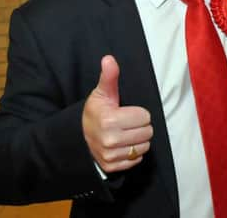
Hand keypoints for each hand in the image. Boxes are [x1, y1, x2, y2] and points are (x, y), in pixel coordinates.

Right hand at [82, 55, 152, 172]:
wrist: (79, 136)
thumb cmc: (96, 112)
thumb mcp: (102, 93)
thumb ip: (109, 77)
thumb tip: (109, 59)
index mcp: (110, 120)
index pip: (145, 117)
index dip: (138, 113)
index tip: (126, 112)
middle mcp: (110, 140)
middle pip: (147, 132)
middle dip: (140, 126)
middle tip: (127, 123)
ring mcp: (110, 155)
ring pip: (144, 147)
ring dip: (139, 140)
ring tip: (126, 133)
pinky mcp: (112, 166)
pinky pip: (136, 160)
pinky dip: (133, 153)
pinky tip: (123, 145)